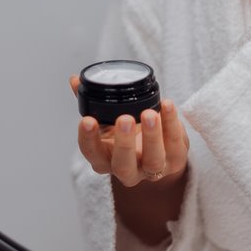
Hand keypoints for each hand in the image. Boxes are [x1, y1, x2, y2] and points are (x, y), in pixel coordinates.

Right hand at [70, 76, 188, 186]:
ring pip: (153, 160)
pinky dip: (172, 124)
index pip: (92, 153)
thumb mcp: (107, 121)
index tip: (88, 120)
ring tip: (150, 112)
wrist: (157, 153)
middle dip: (124, 143)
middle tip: (125, 118)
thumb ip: (92, 101)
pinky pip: (176, 145)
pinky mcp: (176, 161)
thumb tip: (75, 80)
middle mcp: (127, 170)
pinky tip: (167, 105)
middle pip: (123, 165)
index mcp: (105, 159)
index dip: (88, 139)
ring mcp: (152, 169)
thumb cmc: (126, 134)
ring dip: (152, 136)